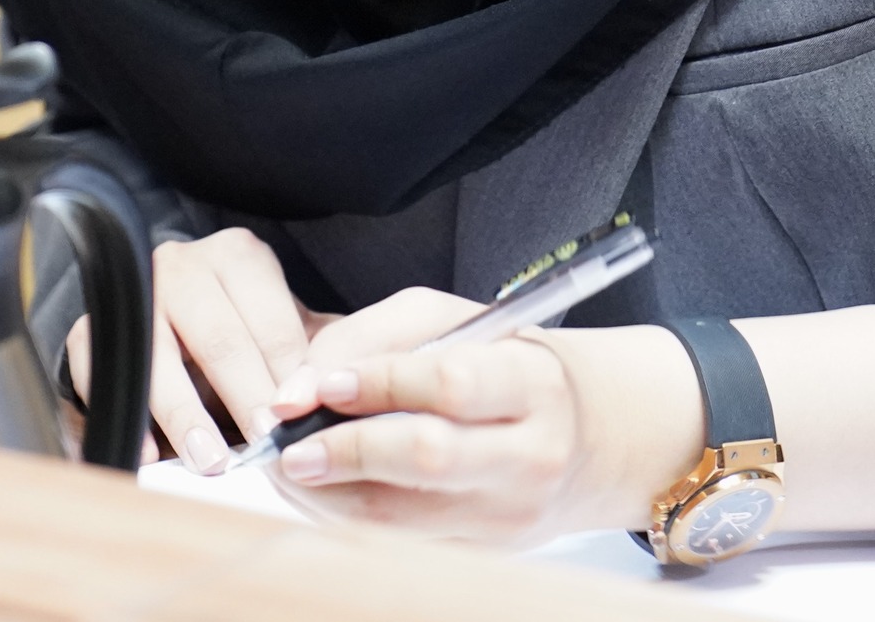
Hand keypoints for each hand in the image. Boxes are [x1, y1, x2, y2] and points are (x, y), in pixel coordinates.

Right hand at [68, 227, 331, 471]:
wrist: (158, 324)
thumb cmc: (236, 332)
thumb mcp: (278, 327)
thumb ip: (314, 349)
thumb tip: (350, 384)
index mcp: (237, 256)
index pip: (271, 320)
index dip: (288, 374)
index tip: (298, 418)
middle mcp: (184, 264)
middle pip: (220, 337)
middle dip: (244, 395)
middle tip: (264, 443)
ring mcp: (134, 294)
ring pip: (160, 355)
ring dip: (186, 415)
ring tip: (211, 461)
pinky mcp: (90, 330)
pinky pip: (105, 372)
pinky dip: (130, 416)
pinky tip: (150, 455)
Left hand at [260, 289, 700, 544]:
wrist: (588, 438)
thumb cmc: (506, 362)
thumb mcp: (458, 320)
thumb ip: (381, 335)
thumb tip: (306, 380)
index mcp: (530, 383)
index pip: (448, 382)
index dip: (378, 383)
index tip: (320, 383)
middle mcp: (528, 455)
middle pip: (427, 457)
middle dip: (346, 451)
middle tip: (286, 443)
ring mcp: (508, 516)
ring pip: (403, 516)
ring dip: (330, 494)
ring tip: (288, 466)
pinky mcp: (485, 554)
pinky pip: (402, 542)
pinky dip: (349, 517)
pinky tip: (320, 491)